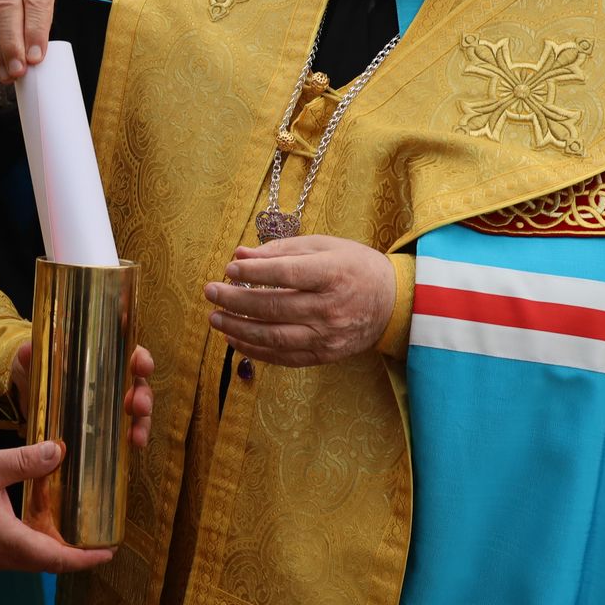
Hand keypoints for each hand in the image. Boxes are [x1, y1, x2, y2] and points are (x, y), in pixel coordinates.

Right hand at [0, 442, 116, 571]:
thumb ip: (25, 461)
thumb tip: (60, 451)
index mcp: (7, 540)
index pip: (56, 559)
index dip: (85, 558)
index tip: (108, 552)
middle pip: (46, 563)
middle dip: (74, 554)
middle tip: (96, 538)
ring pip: (29, 560)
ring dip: (52, 550)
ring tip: (73, 529)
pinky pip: (12, 555)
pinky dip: (32, 544)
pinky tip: (36, 523)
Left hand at [11, 340, 155, 448]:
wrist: (24, 401)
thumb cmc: (33, 374)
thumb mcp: (28, 363)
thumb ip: (28, 357)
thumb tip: (27, 351)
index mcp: (98, 358)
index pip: (127, 353)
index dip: (140, 357)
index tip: (141, 365)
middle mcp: (110, 379)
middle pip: (138, 383)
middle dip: (143, 394)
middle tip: (138, 405)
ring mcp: (110, 404)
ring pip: (137, 410)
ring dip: (142, 421)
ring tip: (137, 435)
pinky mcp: (105, 426)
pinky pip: (126, 430)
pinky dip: (134, 437)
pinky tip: (133, 445)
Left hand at [202, 235, 395, 367]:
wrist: (394, 303)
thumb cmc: (356, 267)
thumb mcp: (325, 247)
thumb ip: (282, 250)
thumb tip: (240, 255)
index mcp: (333, 274)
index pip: (286, 274)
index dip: (254, 272)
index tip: (229, 269)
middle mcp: (330, 308)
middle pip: (274, 307)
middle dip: (236, 300)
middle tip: (210, 292)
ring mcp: (328, 335)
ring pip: (274, 337)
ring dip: (239, 329)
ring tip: (215, 318)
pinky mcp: (324, 355)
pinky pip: (283, 357)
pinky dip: (255, 350)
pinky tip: (235, 340)